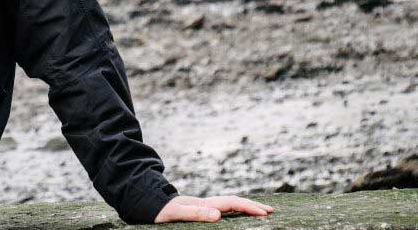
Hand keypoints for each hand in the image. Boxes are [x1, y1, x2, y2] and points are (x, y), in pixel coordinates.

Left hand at [154, 195, 273, 222]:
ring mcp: (203, 206)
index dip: (248, 207)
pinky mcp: (199, 211)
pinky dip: (234, 210)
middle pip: (233, 201)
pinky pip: (222, 210)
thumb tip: (217, 214)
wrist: (147, 204)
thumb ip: (194, 213)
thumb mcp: (175, 213)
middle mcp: (205, 204)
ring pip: (229, 204)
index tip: (265, 212)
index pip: (231, 203)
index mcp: (204, 204)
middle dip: (252, 206)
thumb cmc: (160, 211)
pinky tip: (237, 215)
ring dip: (245, 207)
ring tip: (260, 210)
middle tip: (270, 211)